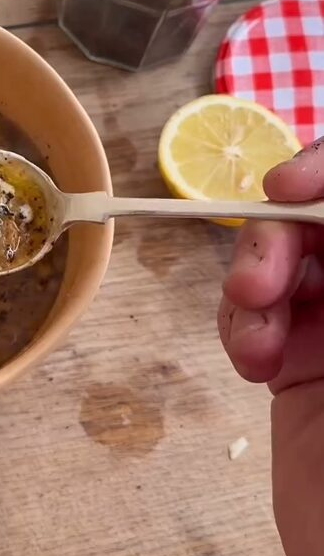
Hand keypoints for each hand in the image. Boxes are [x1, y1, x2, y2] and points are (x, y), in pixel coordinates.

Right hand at [218, 138, 323, 555]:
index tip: (288, 187)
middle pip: (323, 217)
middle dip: (282, 228)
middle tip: (259, 276)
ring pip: (282, 257)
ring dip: (253, 280)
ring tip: (254, 335)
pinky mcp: (303, 368)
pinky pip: (255, 314)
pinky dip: (240, 324)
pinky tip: (252, 361)